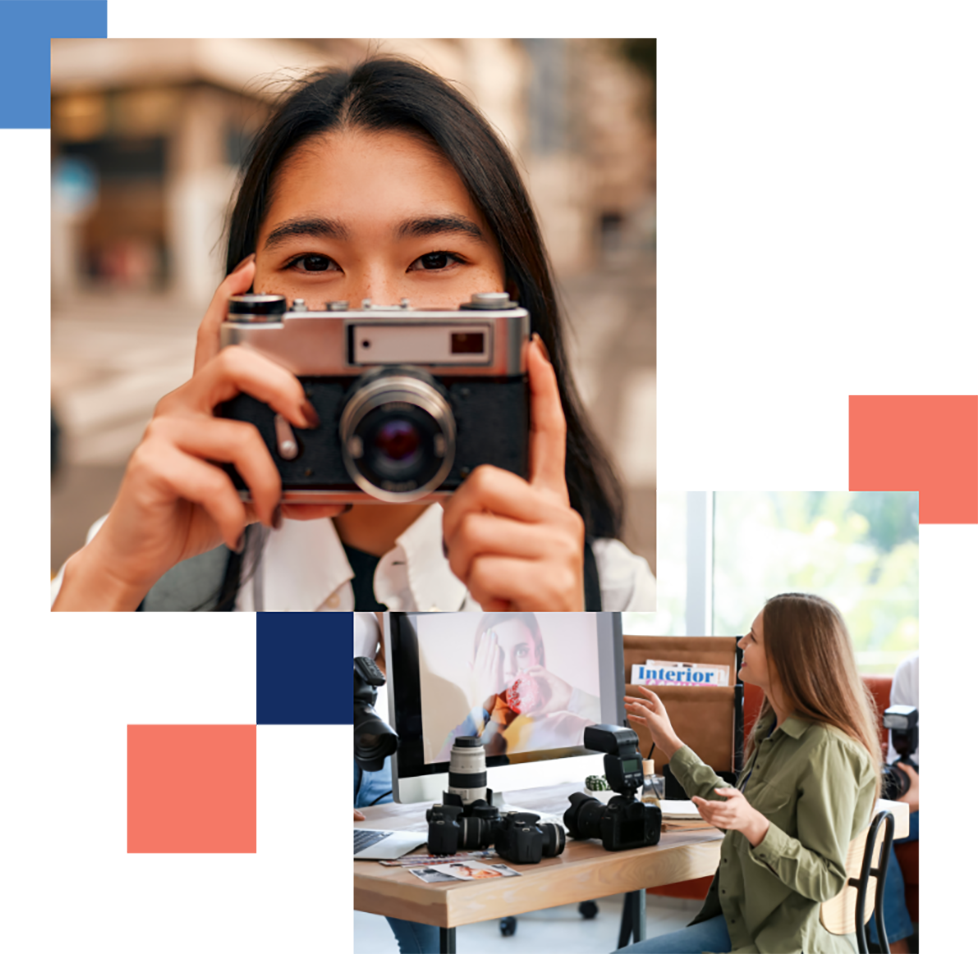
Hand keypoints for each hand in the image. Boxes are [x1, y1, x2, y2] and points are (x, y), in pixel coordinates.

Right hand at [73, 259, 344, 605]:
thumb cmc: (188, 511)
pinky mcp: (153, 465)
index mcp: (205, 402)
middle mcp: (182, 407)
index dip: (229, 301)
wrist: (138, 552)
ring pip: (239, 436)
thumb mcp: (244, 492)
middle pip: (232, 363)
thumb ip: (282, 484)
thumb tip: (331, 497)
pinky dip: (236, 513)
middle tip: (305, 422)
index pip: (212, 338)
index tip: (251, 272)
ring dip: (269, 482)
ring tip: (271, 511)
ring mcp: (166, 432)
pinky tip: (235, 529)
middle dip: (283, 388)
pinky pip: (216, 482)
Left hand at [442, 335, 584, 610]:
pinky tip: (502, 597)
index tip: (531, 351)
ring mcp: (559, 546)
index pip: (547, 433)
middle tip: (472, 552)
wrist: (550, 646)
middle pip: (482, 481)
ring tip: (489, 578)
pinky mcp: (552, 579)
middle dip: (457, 522)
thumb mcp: (505, 545)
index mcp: (547, 500)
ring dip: (463, 563)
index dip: (539, 390)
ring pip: (472, 529)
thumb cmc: (522, 593)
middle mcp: (559, 515)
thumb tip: (453, 496)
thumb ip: (487, 512)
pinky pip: (483, 567)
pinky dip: (477, 588)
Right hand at [470, 629, 505, 709]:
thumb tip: (467, 662)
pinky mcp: (493, 677)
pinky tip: (497, 647)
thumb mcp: (474, 681)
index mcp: (476, 670)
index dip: (482, 643)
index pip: (480, 653)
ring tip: (494, 635)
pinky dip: (496, 655)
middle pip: (484, 652)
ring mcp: (486, 673)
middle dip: (487, 641)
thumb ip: (471, 670)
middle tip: (490, 631)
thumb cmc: (480, 694)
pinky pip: (495, 663)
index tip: (484, 634)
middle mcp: (480, 670)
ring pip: (489, 655)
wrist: (482, 706)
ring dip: (492, 645)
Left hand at [517, 666, 573, 716]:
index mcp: (542, 687)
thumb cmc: (558, 704)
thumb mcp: (545, 709)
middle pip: (533, 673)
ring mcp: (547, 678)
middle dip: (524, 672)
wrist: (568, 702)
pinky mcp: (551, 676)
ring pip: (537, 669)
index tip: (516, 681)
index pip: (532, 680)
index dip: (524, 679)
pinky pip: (542, 671)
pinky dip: (536, 671)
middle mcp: (544, 681)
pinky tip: (530, 674)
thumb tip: (526, 715)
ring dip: (529, 669)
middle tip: (517, 675)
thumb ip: (536, 711)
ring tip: (523, 672)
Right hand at [623, 686, 682, 757]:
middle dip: (634, 700)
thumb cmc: (663, 729)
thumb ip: (642, 710)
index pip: (651, 696)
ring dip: (633, 708)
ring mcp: (653, 718)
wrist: (666, 741)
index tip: (638, 688)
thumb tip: (634, 704)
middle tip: (626, 699)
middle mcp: (656, 711)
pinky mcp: (651, 725)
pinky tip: (630, 716)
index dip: (645, 691)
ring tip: (625, 706)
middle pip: (643, 703)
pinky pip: (641, 719)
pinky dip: (635, 717)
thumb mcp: (651, 717)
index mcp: (658, 707)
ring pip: (641, 711)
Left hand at [692, 788, 770, 846]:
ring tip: (698, 806)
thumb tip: (715, 790)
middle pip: (712, 812)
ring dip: (702, 812)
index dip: (703, 802)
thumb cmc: (743, 806)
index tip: (695, 798)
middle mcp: (729, 816)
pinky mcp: (725, 826)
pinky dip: (706, 818)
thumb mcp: (737, 794)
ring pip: (711, 819)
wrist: (750, 821)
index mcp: (732, 807)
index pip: (715, 805)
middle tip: (696, 800)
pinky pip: (713, 823)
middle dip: (701, 806)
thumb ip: (726, 791)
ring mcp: (727, 822)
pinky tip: (702, 812)